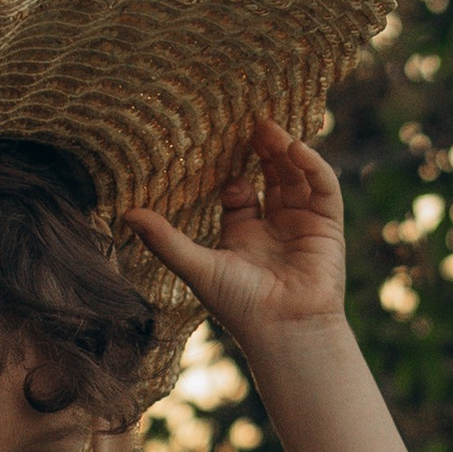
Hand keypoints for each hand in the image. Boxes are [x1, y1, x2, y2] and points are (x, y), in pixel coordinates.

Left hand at [124, 118, 348, 349]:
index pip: (239, 192)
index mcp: (242, 236)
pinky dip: (312, 165)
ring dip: (285, 150)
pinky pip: (323, 187)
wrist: (284, 329)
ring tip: (268, 126)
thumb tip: (125, 213)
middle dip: (261, 150)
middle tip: (248, 121)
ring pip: (296, 175)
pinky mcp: (327, 225)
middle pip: (270, 176)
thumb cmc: (239, 305)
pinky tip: (294, 148)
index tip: (216, 150)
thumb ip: (165, 239)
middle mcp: (273, 227)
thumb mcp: (196, 266)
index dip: (231, 174)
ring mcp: (302, 224)